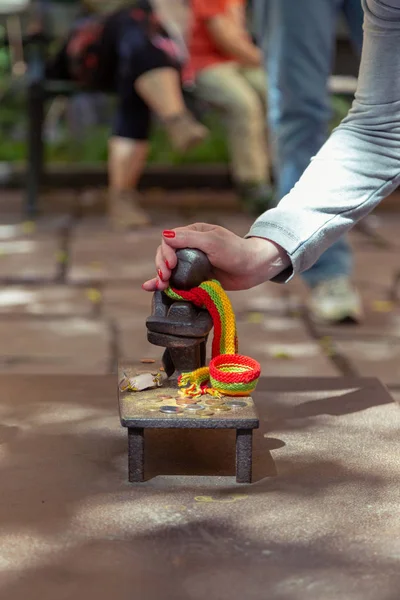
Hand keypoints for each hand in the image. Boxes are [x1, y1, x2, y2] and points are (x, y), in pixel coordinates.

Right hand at [142, 223, 289, 291]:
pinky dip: (164, 284)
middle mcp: (190, 247)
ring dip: (160, 277)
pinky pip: (177, 280)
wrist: (254, 268)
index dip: (166, 253)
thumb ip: (189, 238)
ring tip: (158, 286)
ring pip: (168, 269)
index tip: (171, 265)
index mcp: (193, 233)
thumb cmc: (236, 251)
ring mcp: (192, 263)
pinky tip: (151, 288)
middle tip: (165, 278)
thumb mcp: (213, 241)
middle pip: (165, 255)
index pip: (169, 240)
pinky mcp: (196, 278)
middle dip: (161, 266)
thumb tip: (165, 235)